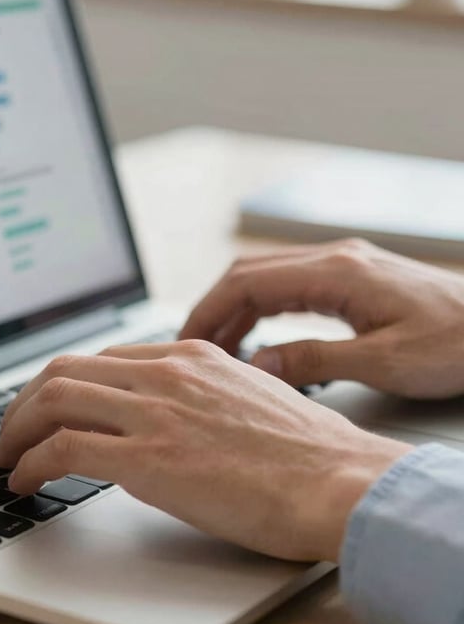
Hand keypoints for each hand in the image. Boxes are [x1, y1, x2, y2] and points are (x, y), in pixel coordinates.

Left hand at [0, 341, 409, 561]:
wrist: (340, 481)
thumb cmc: (309, 453)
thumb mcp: (249, 398)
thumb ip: (202, 396)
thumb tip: (169, 418)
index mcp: (190, 356)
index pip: (102, 358)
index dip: (63, 385)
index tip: (48, 408)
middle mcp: (166, 373)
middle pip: (64, 369)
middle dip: (25, 402)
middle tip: (11, 431)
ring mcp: (156, 411)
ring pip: (54, 399)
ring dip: (16, 429)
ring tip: (6, 457)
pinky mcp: (149, 457)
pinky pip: (63, 449)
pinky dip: (31, 462)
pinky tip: (24, 481)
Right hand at [180, 238, 463, 398]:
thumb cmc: (457, 345)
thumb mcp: (384, 363)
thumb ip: (315, 360)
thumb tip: (257, 365)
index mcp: (339, 272)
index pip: (249, 281)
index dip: (210, 310)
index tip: (187, 339)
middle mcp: (335, 258)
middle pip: (250, 273)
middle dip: (214, 308)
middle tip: (190, 346)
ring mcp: (343, 264)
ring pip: (267, 276)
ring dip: (236, 309)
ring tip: (217, 348)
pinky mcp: (352, 276)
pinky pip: (290, 285)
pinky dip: (263, 309)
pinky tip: (256, 337)